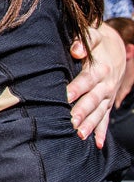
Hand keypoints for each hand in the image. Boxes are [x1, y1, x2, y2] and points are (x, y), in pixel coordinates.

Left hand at [68, 23, 122, 146]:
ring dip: (90, 124)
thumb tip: (75, 50)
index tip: (65, 96)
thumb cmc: (98, 43)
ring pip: (99, 112)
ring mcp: (108, 96)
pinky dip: (102, 132)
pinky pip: (106, 119)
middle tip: (70, 122)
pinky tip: (99, 144)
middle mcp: (105, 85)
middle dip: (82, 111)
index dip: (77, 88)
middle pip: (93, 100)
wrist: (116, 49)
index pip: (86, 80)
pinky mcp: (108, 103)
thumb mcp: (93, 36)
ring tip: (79, 135)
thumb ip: (83, 41)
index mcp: (100, 69)